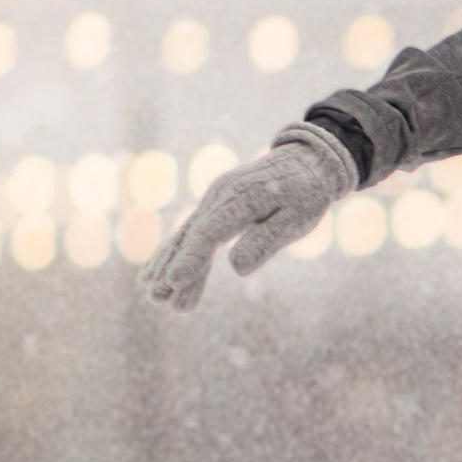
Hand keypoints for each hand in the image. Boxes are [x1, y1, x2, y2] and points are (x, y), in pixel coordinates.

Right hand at [140, 121, 353, 310]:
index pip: (211, 232)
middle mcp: (220, 195)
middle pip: (192, 236)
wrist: (305, 161)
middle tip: (157, 300)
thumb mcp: (297, 218)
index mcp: (243, 197)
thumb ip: (266, 240)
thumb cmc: (305, 193)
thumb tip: (235, 268)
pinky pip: (192, 232)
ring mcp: (213, 199)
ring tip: (156, 298)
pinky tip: (156, 274)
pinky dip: (176, 253)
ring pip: (187, 236)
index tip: (174, 280)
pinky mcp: (214, 206)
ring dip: (170, 265)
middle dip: (173, 267)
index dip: (192, 257)